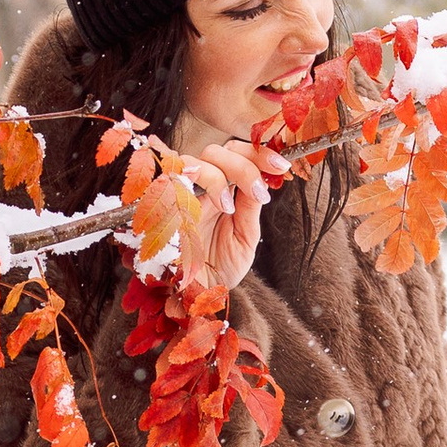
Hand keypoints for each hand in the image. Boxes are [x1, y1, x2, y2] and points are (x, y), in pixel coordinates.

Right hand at [180, 141, 272, 291]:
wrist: (197, 296)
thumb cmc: (220, 268)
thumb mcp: (245, 237)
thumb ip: (250, 206)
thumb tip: (262, 178)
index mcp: (223, 191)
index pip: (238, 155)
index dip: (260, 153)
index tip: (282, 165)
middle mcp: (202, 187)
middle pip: (218, 150)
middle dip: (244, 162)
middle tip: (260, 189)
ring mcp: (182, 193)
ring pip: (198, 159)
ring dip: (221, 176)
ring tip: (231, 207)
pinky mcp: (164, 204)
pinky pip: (174, 178)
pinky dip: (199, 186)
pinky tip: (218, 206)